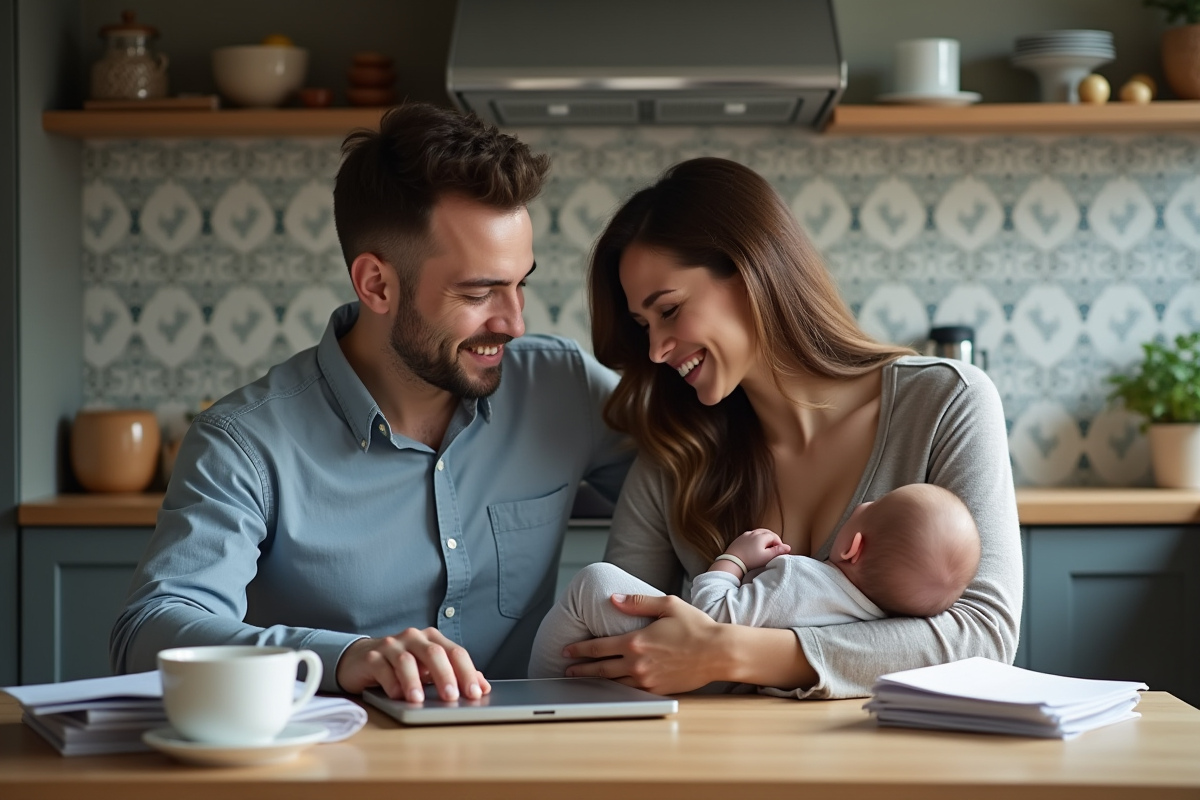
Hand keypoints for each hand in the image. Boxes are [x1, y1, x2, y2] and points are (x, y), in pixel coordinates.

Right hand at [336, 627, 491, 702]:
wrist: (361, 659)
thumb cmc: (402, 666)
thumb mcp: (430, 669)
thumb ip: (455, 674)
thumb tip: (483, 687)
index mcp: (432, 638)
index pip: (455, 652)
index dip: (467, 672)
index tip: (475, 694)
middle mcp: (413, 637)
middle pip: (434, 653)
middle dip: (445, 675)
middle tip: (451, 697)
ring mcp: (391, 645)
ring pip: (406, 660)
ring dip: (414, 681)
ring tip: (419, 700)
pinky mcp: (371, 656)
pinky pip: (382, 668)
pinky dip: (391, 682)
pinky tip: (397, 695)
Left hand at [561, 594, 730, 694]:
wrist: (718, 653)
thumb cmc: (696, 627)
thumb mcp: (667, 605)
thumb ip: (637, 602)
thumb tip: (614, 599)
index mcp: (636, 641)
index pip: (598, 647)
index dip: (580, 649)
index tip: (567, 649)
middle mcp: (637, 663)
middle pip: (600, 668)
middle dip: (581, 668)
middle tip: (567, 669)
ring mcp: (646, 679)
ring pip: (613, 682)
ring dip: (596, 681)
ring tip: (583, 679)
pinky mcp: (657, 690)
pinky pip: (630, 690)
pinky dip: (616, 688)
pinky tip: (611, 686)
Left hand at [724, 528, 790, 571]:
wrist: (732, 561)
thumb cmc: (751, 560)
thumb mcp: (766, 557)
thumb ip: (778, 551)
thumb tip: (788, 547)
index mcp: (762, 536)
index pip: (775, 537)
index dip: (779, 544)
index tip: (780, 552)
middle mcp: (754, 532)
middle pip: (767, 533)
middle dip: (773, 540)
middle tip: (774, 550)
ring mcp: (746, 534)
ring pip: (759, 533)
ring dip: (764, 539)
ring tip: (765, 548)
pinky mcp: (740, 538)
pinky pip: (751, 536)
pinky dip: (756, 539)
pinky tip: (755, 547)